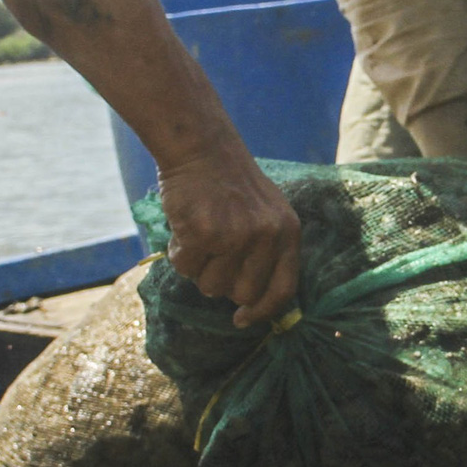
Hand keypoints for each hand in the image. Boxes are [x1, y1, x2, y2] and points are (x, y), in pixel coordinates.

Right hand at [156, 151, 302, 327]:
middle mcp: (267, 236)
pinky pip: (185, 267)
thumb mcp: (266, 213)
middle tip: (212, 255)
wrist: (202, 147)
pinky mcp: (203, 233)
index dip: (262, 311)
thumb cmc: (230, 183)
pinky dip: (178, 253)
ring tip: (199, 233)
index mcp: (287, 232)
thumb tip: (251, 301)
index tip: (241, 319)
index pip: (283, 290)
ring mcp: (235, 235)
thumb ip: (266, 251)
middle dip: (222, 283)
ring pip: (210, 285)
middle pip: (242, 293)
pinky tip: (183, 227)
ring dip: (199, 267)